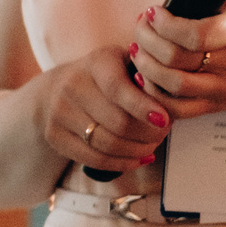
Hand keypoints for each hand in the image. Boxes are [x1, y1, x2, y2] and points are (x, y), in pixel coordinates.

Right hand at [32, 43, 170, 170]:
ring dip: (136, 151)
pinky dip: (121, 163)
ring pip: (107, 144)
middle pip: (117, 122)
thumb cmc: (105, 77)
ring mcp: (59, 112)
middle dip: (148, 135)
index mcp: (95, 63)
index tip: (164, 120)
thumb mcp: (124, 64)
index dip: (143, 107)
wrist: (56, 89)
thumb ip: (147, 77)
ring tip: (150, 148)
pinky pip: (94, 158)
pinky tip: (135, 159)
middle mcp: (71, 85)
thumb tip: (172, 101)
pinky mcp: (54, 136)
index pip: (117, 88)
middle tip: (162, 135)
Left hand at [131, 0, 225, 117]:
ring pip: (174, 85)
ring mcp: (222, 88)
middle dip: (147, 41)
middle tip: (140, 28)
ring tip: (138, 49)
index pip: (194, 34)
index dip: (165, 24)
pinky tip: (145, 78)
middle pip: (176, 59)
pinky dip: (155, 94)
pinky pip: (178, 109)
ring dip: (146, 67)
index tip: (153, 12)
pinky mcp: (214, 105)